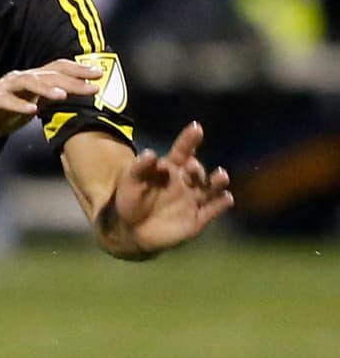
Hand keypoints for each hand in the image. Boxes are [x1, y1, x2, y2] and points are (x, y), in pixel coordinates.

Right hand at [0, 59, 102, 138]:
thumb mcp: (26, 109)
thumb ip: (44, 101)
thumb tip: (69, 98)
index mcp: (29, 81)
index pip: (56, 70)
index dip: (77, 71)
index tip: (99, 75)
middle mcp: (18, 79)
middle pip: (48, 75)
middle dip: (72, 79)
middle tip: (93, 83)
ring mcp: (3, 89)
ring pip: (28, 83)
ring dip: (46, 88)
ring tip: (64, 95)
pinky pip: (5, 101)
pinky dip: (18, 105)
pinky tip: (31, 110)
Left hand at [101, 123, 231, 255]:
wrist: (131, 230)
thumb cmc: (131, 199)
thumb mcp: (131, 182)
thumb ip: (140, 168)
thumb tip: (150, 153)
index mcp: (171, 168)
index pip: (183, 151)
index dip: (189, 140)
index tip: (196, 128)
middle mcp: (186, 182)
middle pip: (197, 171)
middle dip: (197, 168)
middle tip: (192, 168)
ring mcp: (193, 200)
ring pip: (211, 189)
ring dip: (217, 182)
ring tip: (221, 176)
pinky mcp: (198, 219)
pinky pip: (212, 211)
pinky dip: (221, 204)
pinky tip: (226, 198)